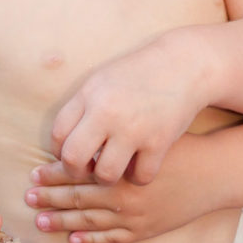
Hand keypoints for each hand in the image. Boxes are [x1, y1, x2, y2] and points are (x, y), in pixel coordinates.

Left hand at [26, 138, 210, 242]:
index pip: (78, 172)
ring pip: (88, 221)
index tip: (34, 172)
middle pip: (77, 197)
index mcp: (121, 168)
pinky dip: (90, 239)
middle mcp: (124, 196)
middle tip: (28, 196)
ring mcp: (134, 217)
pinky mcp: (145, 230)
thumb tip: (85, 136)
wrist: (215, 172)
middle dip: (50, 197)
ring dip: (62, 221)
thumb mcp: (146, 133)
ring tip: (41, 219)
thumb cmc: (182, 145)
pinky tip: (73, 238)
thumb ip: (116, 137)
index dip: (54, 173)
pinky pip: (111, 239)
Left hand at [50, 36, 204, 185]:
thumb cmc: (139, 74)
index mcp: (90, 95)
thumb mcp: (103, 80)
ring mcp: (134, 128)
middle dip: (75, 172)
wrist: (184, 64)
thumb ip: (82, 108)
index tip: (71, 155)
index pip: (58, 135)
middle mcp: (107, 112)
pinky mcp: (159, 141)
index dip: (60, 152)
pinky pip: (140, 176)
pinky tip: (140, 167)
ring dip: (107, 178)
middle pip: (73, 158)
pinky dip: (138, 177)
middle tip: (87, 170)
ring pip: (105, 174)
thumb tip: (62, 144)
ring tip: (113, 170)